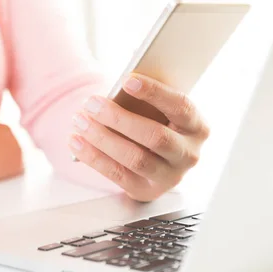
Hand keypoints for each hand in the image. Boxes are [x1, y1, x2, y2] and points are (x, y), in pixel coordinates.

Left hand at [68, 73, 209, 201]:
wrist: (152, 155)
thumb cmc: (153, 120)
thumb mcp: (157, 108)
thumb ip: (146, 97)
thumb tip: (122, 84)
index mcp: (197, 127)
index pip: (180, 106)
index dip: (154, 93)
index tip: (126, 80)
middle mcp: (189, 154)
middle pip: (155, 136)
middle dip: (118, 118)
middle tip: (91, 103)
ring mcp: (170, 176)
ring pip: (135, 158)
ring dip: (102, 138)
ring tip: (80, 120)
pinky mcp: (147, 191)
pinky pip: (118, 175)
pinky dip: (94, 157)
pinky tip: (76, 141)